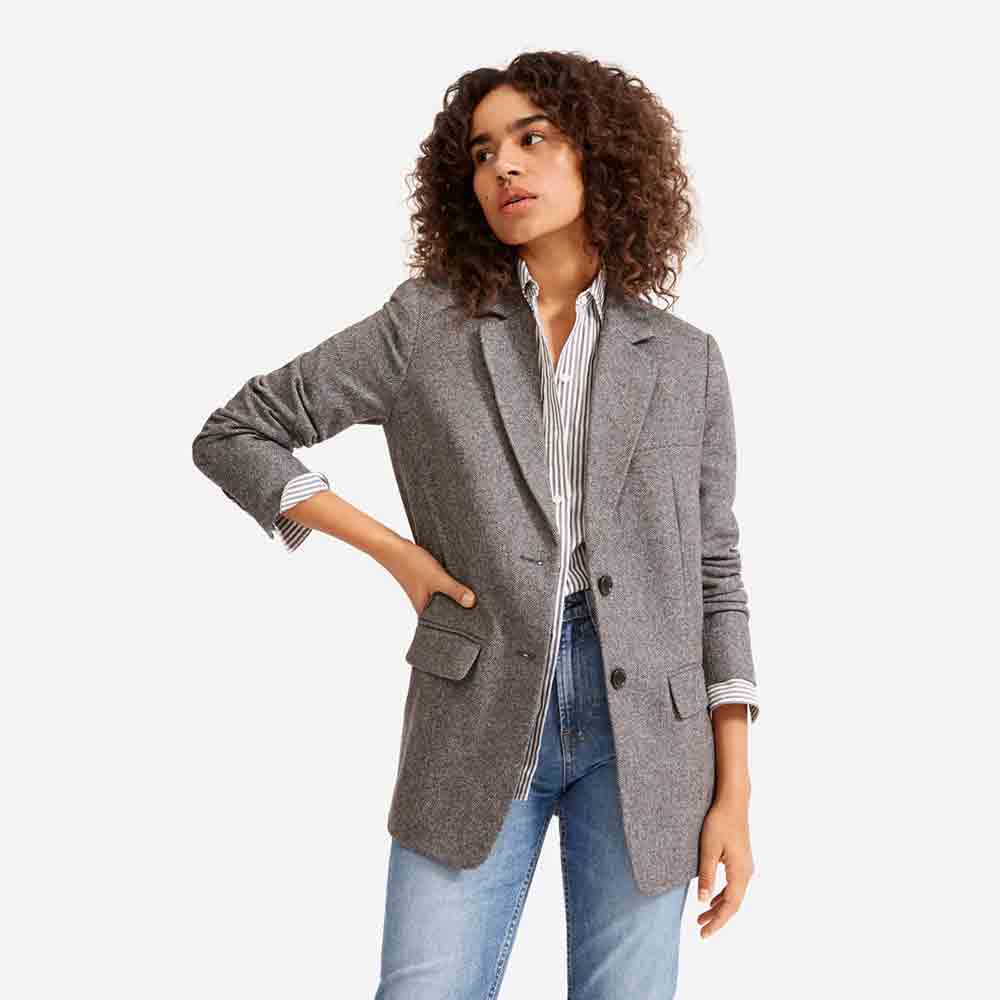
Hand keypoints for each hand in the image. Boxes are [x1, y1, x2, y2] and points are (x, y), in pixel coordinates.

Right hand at [381, 537, 476, 615]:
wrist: (392, 546)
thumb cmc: (411, 564)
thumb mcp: (437, 578)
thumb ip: (454, 590)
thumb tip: (472, 603)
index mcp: (424, 609)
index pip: (444, 624)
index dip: (459, 625)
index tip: (476, 624)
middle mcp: (423, 603)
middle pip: (446, 611)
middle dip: (460, 610)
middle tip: (480, 610)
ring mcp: (424, 592)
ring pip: (444, 599)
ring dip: (456, 597)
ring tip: (474, 596)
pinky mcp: (426, 582)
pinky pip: (441, 588)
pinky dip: (450, 586)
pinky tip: (460, 582)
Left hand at [695, 797, 753, 937]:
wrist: (733, 802)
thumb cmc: (719, 822)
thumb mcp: (708, 849)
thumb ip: (706, 876)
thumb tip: (703, 902)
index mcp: (740, 872)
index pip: (729, 906)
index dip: (717, 922)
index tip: (703, 934)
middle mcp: (747, 873)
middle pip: (733, 904)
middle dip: (717, 919)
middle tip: (700, 930)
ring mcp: (746, 867)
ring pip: (734, 896)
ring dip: (719, 908)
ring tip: (702, 918)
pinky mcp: (741, 861)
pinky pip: (734, 886)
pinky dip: (723, 896)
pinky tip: (712, 899)